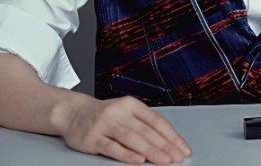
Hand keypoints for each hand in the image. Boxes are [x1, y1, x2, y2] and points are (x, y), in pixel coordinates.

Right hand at [56, 94, 191, 163]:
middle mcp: (119, 112)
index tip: (183, 148)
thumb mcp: (125, 112)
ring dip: (151, 151)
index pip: (156, 120)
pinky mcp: (92, 138)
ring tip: (165, 161)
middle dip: (165, 146)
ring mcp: (105, 124)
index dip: (171, 135)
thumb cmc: (105, 115)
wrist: (73, 113)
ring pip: (132, 138)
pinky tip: (139, 161)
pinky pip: (112, 147)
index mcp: (131, 104)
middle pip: (147, 130)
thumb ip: (143, 124)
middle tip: (178, 158)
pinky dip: (127, 154)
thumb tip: (167, 142)